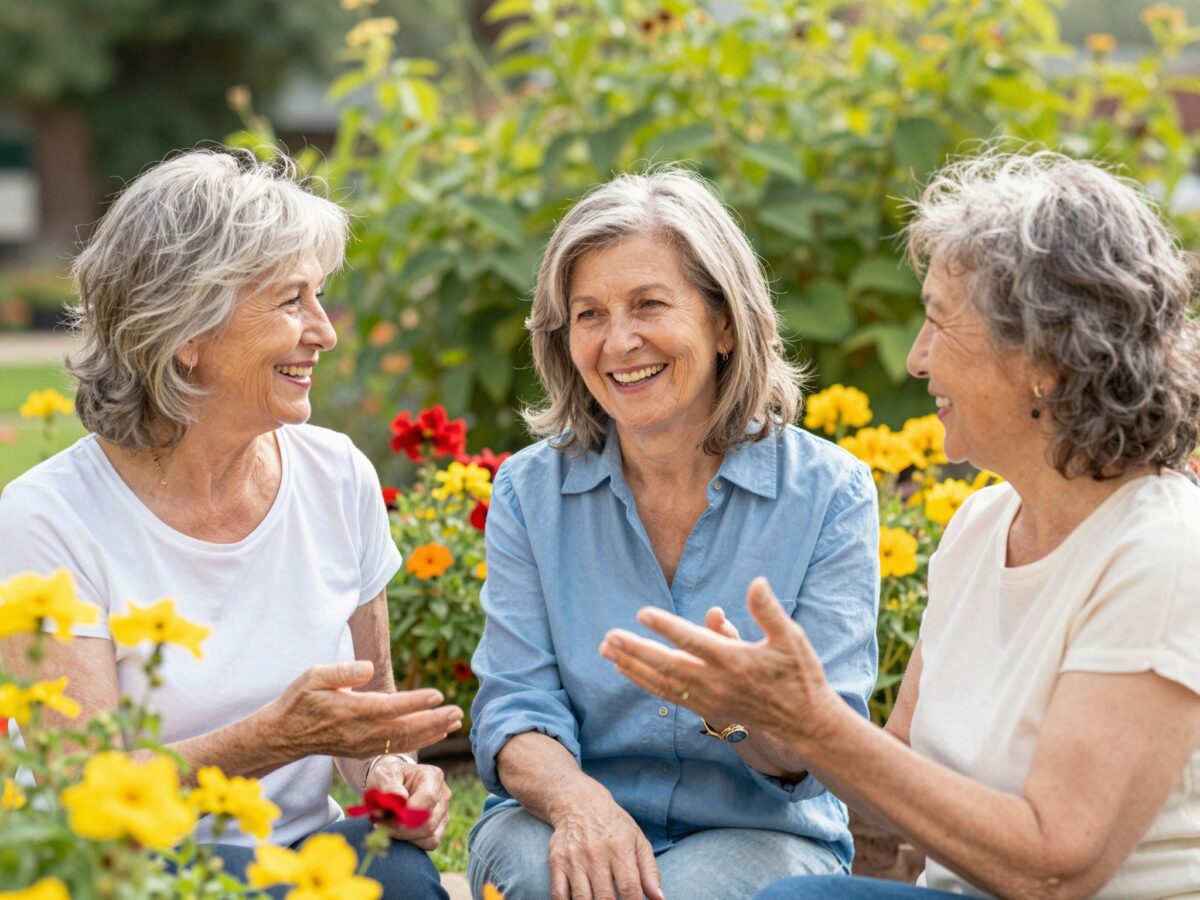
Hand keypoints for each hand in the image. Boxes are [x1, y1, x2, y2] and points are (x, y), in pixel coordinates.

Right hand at [265, 661, 462, 760]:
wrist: (283, 734)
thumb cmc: (299, 700)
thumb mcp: (313, 676)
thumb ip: (341, 671)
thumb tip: (368, 668)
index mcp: (349, 711)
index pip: (388, 707)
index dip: (415, 702)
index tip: (438, 694)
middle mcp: (358, 732)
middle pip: (403, 728)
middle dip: (433, 721)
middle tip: (458, 712)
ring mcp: (362, 745)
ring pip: (403, 741)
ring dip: (431, 732)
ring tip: (455, 722)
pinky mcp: (363, 751)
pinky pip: (396, 748)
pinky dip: (419, 742)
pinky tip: (437, 734)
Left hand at [366, 758, 451, 850]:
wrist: (392, 783)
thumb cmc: (389, 776)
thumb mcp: (383, 774)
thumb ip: (389, 784)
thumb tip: (400, 798)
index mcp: (432, 776)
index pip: (428, 798)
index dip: (410, 813)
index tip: (390, 819)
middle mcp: (443, 794)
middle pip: (429, 821)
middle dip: (403, 829)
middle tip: (381, 826)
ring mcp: (444, 812)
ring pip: (431, 835)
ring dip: (406, 837)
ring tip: (388, 828)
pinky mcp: (440, 827)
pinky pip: (430, 843)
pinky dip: (413, 842)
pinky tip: (399, 833)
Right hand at [548, 788, 663, 899]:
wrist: (578, 803)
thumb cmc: (614, 825)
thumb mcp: (638, 841)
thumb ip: (650, 872)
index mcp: (620, 848)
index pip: (630, 888)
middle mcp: (596, 854)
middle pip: (605, 898)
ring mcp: (574, 859)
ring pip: (582, 899)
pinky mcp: (557, 862)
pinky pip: (559, 895)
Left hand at [600, 578, 844, 747]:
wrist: (805, 722)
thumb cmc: (799, 674)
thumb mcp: (791, 638)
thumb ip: (768, 611)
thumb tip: (757, 582)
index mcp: (735, 661)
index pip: (693, 642)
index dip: (666, 627)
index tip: (642, 613)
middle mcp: (717, 683)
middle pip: (667, 666)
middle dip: (636, 651)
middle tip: (609, 637)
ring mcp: (709, 699)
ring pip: (661, 683)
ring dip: (632, 666)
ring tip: (607, 650)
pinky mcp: (706, 708)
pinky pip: (667, 694)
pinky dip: (644, 681)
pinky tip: (625, 669)